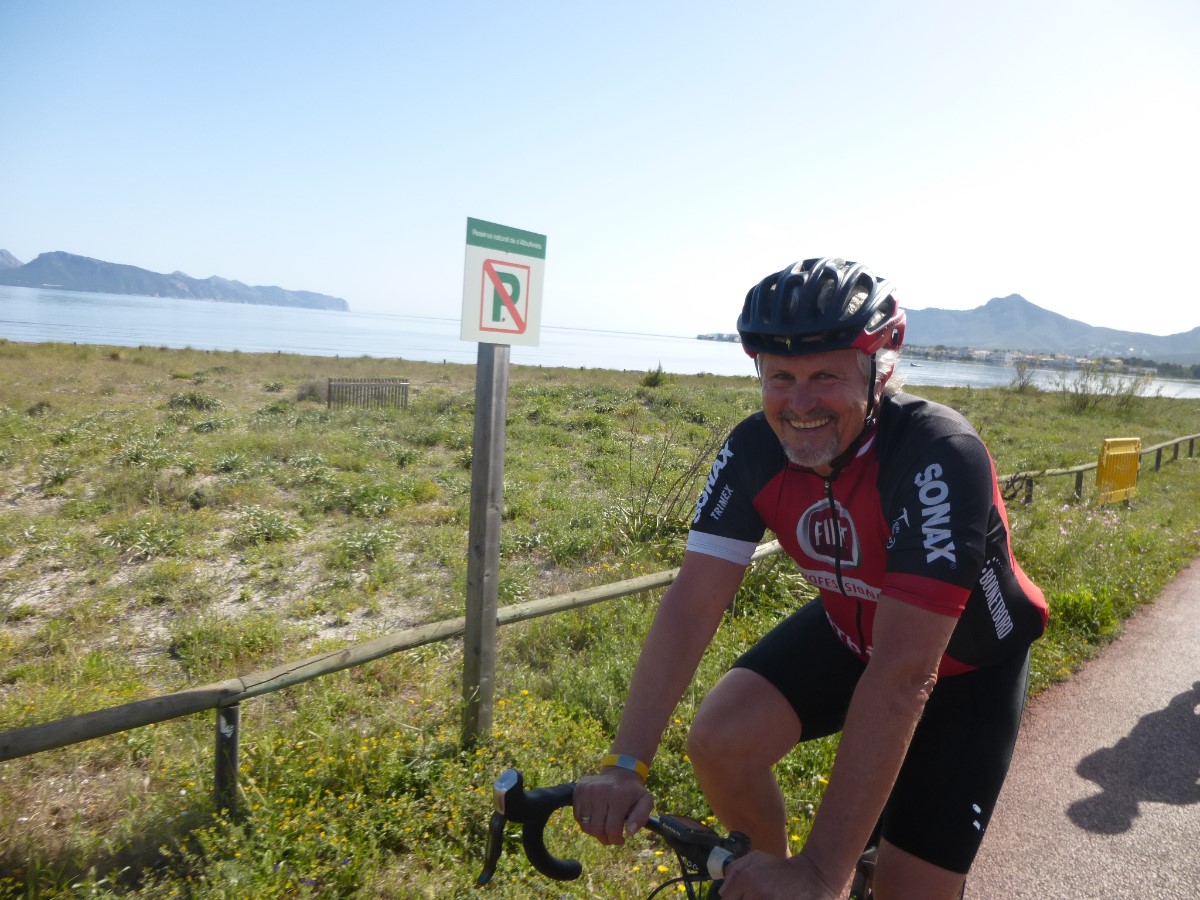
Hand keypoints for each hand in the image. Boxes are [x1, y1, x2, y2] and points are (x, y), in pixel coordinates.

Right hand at [572, 767, 652, 845]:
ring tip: (603, 827)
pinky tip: (596, 818)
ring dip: (595, 832)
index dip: (616, 840)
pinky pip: (577, 817)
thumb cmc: (633, 791)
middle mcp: (599, 792)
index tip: (621, 840)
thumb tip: (630, 832)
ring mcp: (586, 791)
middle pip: (596, 829)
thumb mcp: (645, 801)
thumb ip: (641, 817)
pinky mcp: (578, 791)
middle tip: (611, 836)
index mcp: (617, 796)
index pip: (612, 829)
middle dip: (605, 838)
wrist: (619, 773)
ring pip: (585, 826)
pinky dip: (586, 822)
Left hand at [719, 851, 840, 899]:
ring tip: (760, 897)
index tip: (737, 896)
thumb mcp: (755, 858)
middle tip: (750, 896)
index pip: (726, 898)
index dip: (731, 898)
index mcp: (746, 879)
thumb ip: (733, 871)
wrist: (809, 877)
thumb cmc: (779, 868)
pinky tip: (769, 898)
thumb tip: (722, 892)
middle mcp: (756, 895)